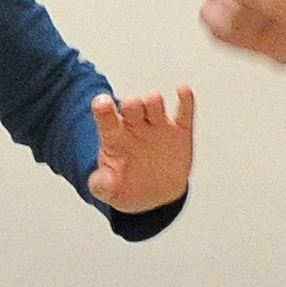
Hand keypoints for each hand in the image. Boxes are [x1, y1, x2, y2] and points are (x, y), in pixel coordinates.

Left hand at [85, 86, 195, 212]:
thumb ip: (102, 185)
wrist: (155, 196)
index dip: (103, 109)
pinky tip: (183, 90)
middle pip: (132, 106)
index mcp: (114, 136)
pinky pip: (183, 112)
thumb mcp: (111, 192)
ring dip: (154, 102)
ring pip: (155, 106)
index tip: (102, 103)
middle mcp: (135, 126)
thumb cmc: (127, 187)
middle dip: (132, 104)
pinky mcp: (180, 133)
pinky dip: (185, 100)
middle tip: (132, 104)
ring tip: (154, 101)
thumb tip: (100, 182)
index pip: (106, 117)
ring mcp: (157, 127)